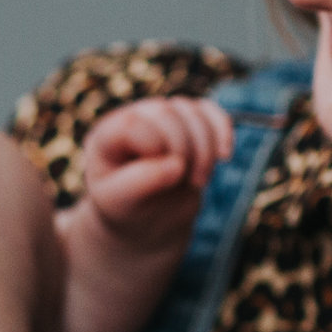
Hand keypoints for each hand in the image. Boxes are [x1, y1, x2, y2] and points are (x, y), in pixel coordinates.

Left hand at [82, 97, 233, 247]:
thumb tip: (175, 165)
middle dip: (184, 151)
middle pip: (167, 113)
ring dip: (205, 149)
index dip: (156, 148)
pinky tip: (224, 155)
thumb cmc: (127, 209)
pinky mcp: (188, 123)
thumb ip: (140, 182)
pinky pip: (210, 112)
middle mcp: (134, 118)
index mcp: (107, 136)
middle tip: (187, 184)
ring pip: (191, 112)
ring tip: (198, 181)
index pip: (134, 124)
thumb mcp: (121, 202)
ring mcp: (162, 117)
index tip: (161, 178)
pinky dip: (222, 131)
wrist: (147, 219)